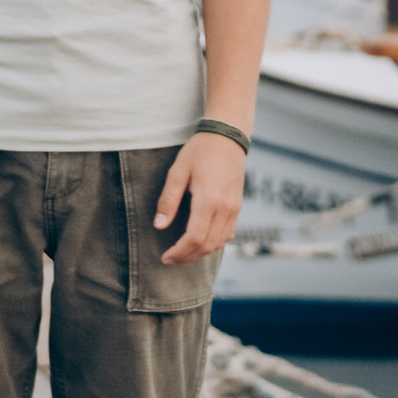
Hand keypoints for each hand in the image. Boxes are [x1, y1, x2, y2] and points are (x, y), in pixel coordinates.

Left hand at [157, 131, 247, 264]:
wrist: (227, 137)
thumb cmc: (199, 151)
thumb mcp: (177, 172)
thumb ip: (168, 200)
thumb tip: (159, 225)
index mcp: (208, 200)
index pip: (194, 238)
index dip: (179, 253)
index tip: (165, 257)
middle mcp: (225, 208)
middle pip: (207, 245)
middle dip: (187, 257)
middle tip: (171, 260)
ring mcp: (234, 209)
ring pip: (219, 243)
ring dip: (201, 253)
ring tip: (183, 254)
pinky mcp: (238, 207)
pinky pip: (228, 234)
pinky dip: (214, 244)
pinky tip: (201, 242)